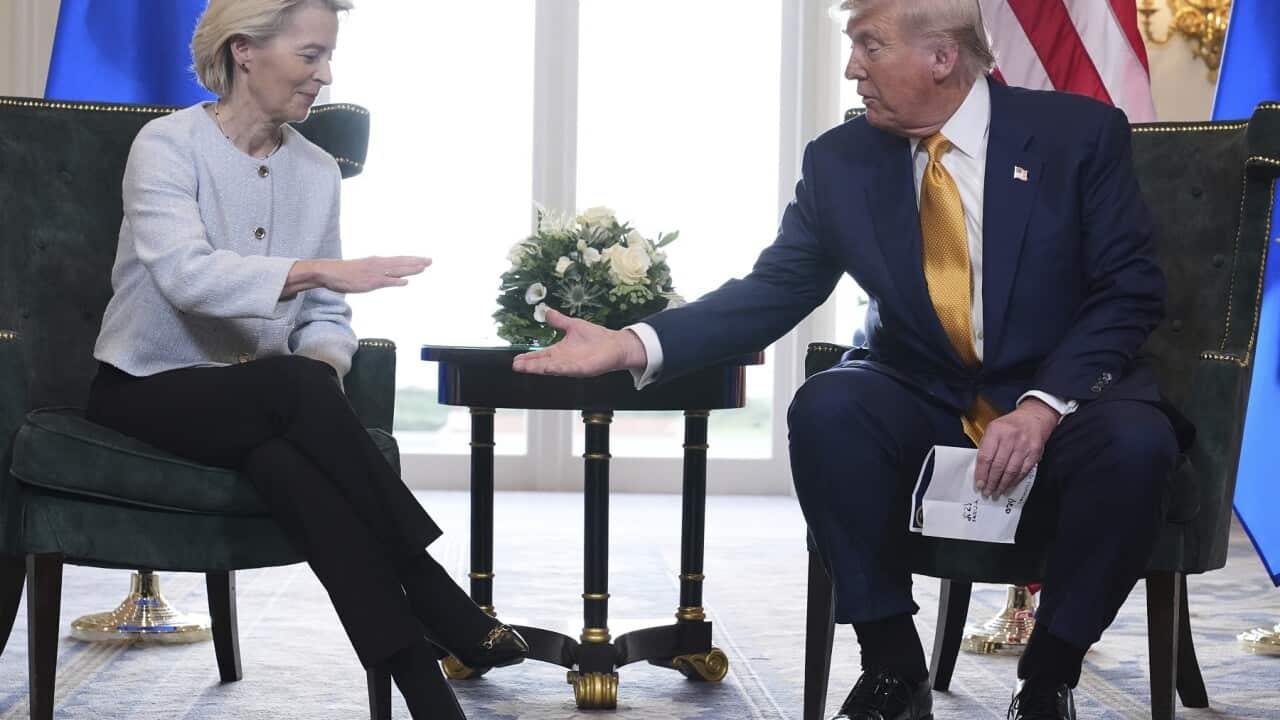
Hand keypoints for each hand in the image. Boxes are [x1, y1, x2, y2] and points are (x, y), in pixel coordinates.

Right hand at [321, 256, 430, 292]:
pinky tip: (406, 282)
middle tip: (430, 260)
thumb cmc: (346, 273)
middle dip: (416, 262)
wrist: (330, 272)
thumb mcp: (365, 269)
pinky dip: (396, 281)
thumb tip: (391, 277)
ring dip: (410, 269)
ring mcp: (375, 273)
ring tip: (423, 267)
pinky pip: (385, 282)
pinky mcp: (369, 282)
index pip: (399, 260)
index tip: (425, 260)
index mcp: (378, 261)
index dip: (413, 260)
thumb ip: (379, 272)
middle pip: (401, 263)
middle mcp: (378, 265)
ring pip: (396, 270)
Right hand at [510, 309, 647, 376]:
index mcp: (559, 351)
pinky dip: (558, 368)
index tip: (515, 358)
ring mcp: (572, 366)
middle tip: (515, 365)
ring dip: (538, 368)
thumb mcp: (573, 326)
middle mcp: (563, 360)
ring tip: (525, 368)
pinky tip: (548, 368)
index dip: (528, 357)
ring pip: (552, 368)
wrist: (615, 344)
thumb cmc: (596, 337)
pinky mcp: (583, 369)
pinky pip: (568, 369)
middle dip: (529, 365)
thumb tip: (547, 311)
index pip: (540, 355)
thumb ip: (559, 321)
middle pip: (542, 364)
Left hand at [974, 397, 1058, 498]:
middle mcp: (1010, 438)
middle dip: (991, 482)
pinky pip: (1023, 471)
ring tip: (997, 492)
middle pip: (998, 465)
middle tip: (987, 491)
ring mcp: (1024, 446)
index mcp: (996, 431)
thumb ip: (987, 446)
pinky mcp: (1035, 453)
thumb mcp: (993, 428)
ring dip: (1003, 484)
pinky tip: (1008, 485)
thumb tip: (980, 468)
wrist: (1034, 417)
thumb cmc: (1010, 425)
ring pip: (1011, 470)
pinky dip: (1015, 480)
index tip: (979, 484)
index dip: (981, 473)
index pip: (986, 456)